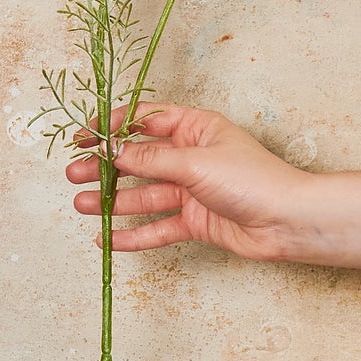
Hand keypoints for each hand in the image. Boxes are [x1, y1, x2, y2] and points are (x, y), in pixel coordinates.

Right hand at [66, 101, 316, 259]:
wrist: (287, 221)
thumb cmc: (252, 180)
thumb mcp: (195, 162)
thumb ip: (150, 159)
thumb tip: (113, 150)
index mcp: (195, 128)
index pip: (145, 120)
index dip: (112, 127)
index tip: (83, 136)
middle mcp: (191, 157)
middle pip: (139, 159)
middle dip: (105, 167)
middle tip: (73, 174)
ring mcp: (193, 190)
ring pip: (144, 194)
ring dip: (113, 201)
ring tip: (81, 205)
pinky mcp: (196, 222)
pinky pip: (159, 227)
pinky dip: (135, 234)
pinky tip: (108, 239)